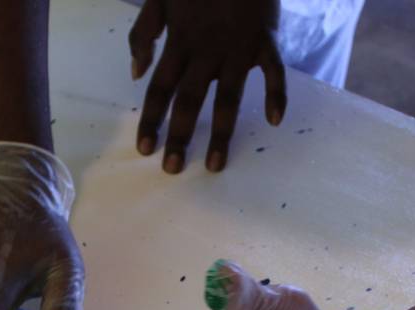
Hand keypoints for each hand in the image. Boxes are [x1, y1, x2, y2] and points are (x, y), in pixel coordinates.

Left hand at [129, 0, 285, 173]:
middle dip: (178, 135)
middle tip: (171, 169)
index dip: (151, 119)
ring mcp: (237, 48)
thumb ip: (143, 34)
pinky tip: (274, 120)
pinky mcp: (265, 40)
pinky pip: (274, 71)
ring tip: (214, 164)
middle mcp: (206, 51)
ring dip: (220, 133)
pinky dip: (277, 94)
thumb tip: (137, 74)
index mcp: (179, 42)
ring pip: (227, 97)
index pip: (159, 88)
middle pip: (188, 100)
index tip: (144, 149)